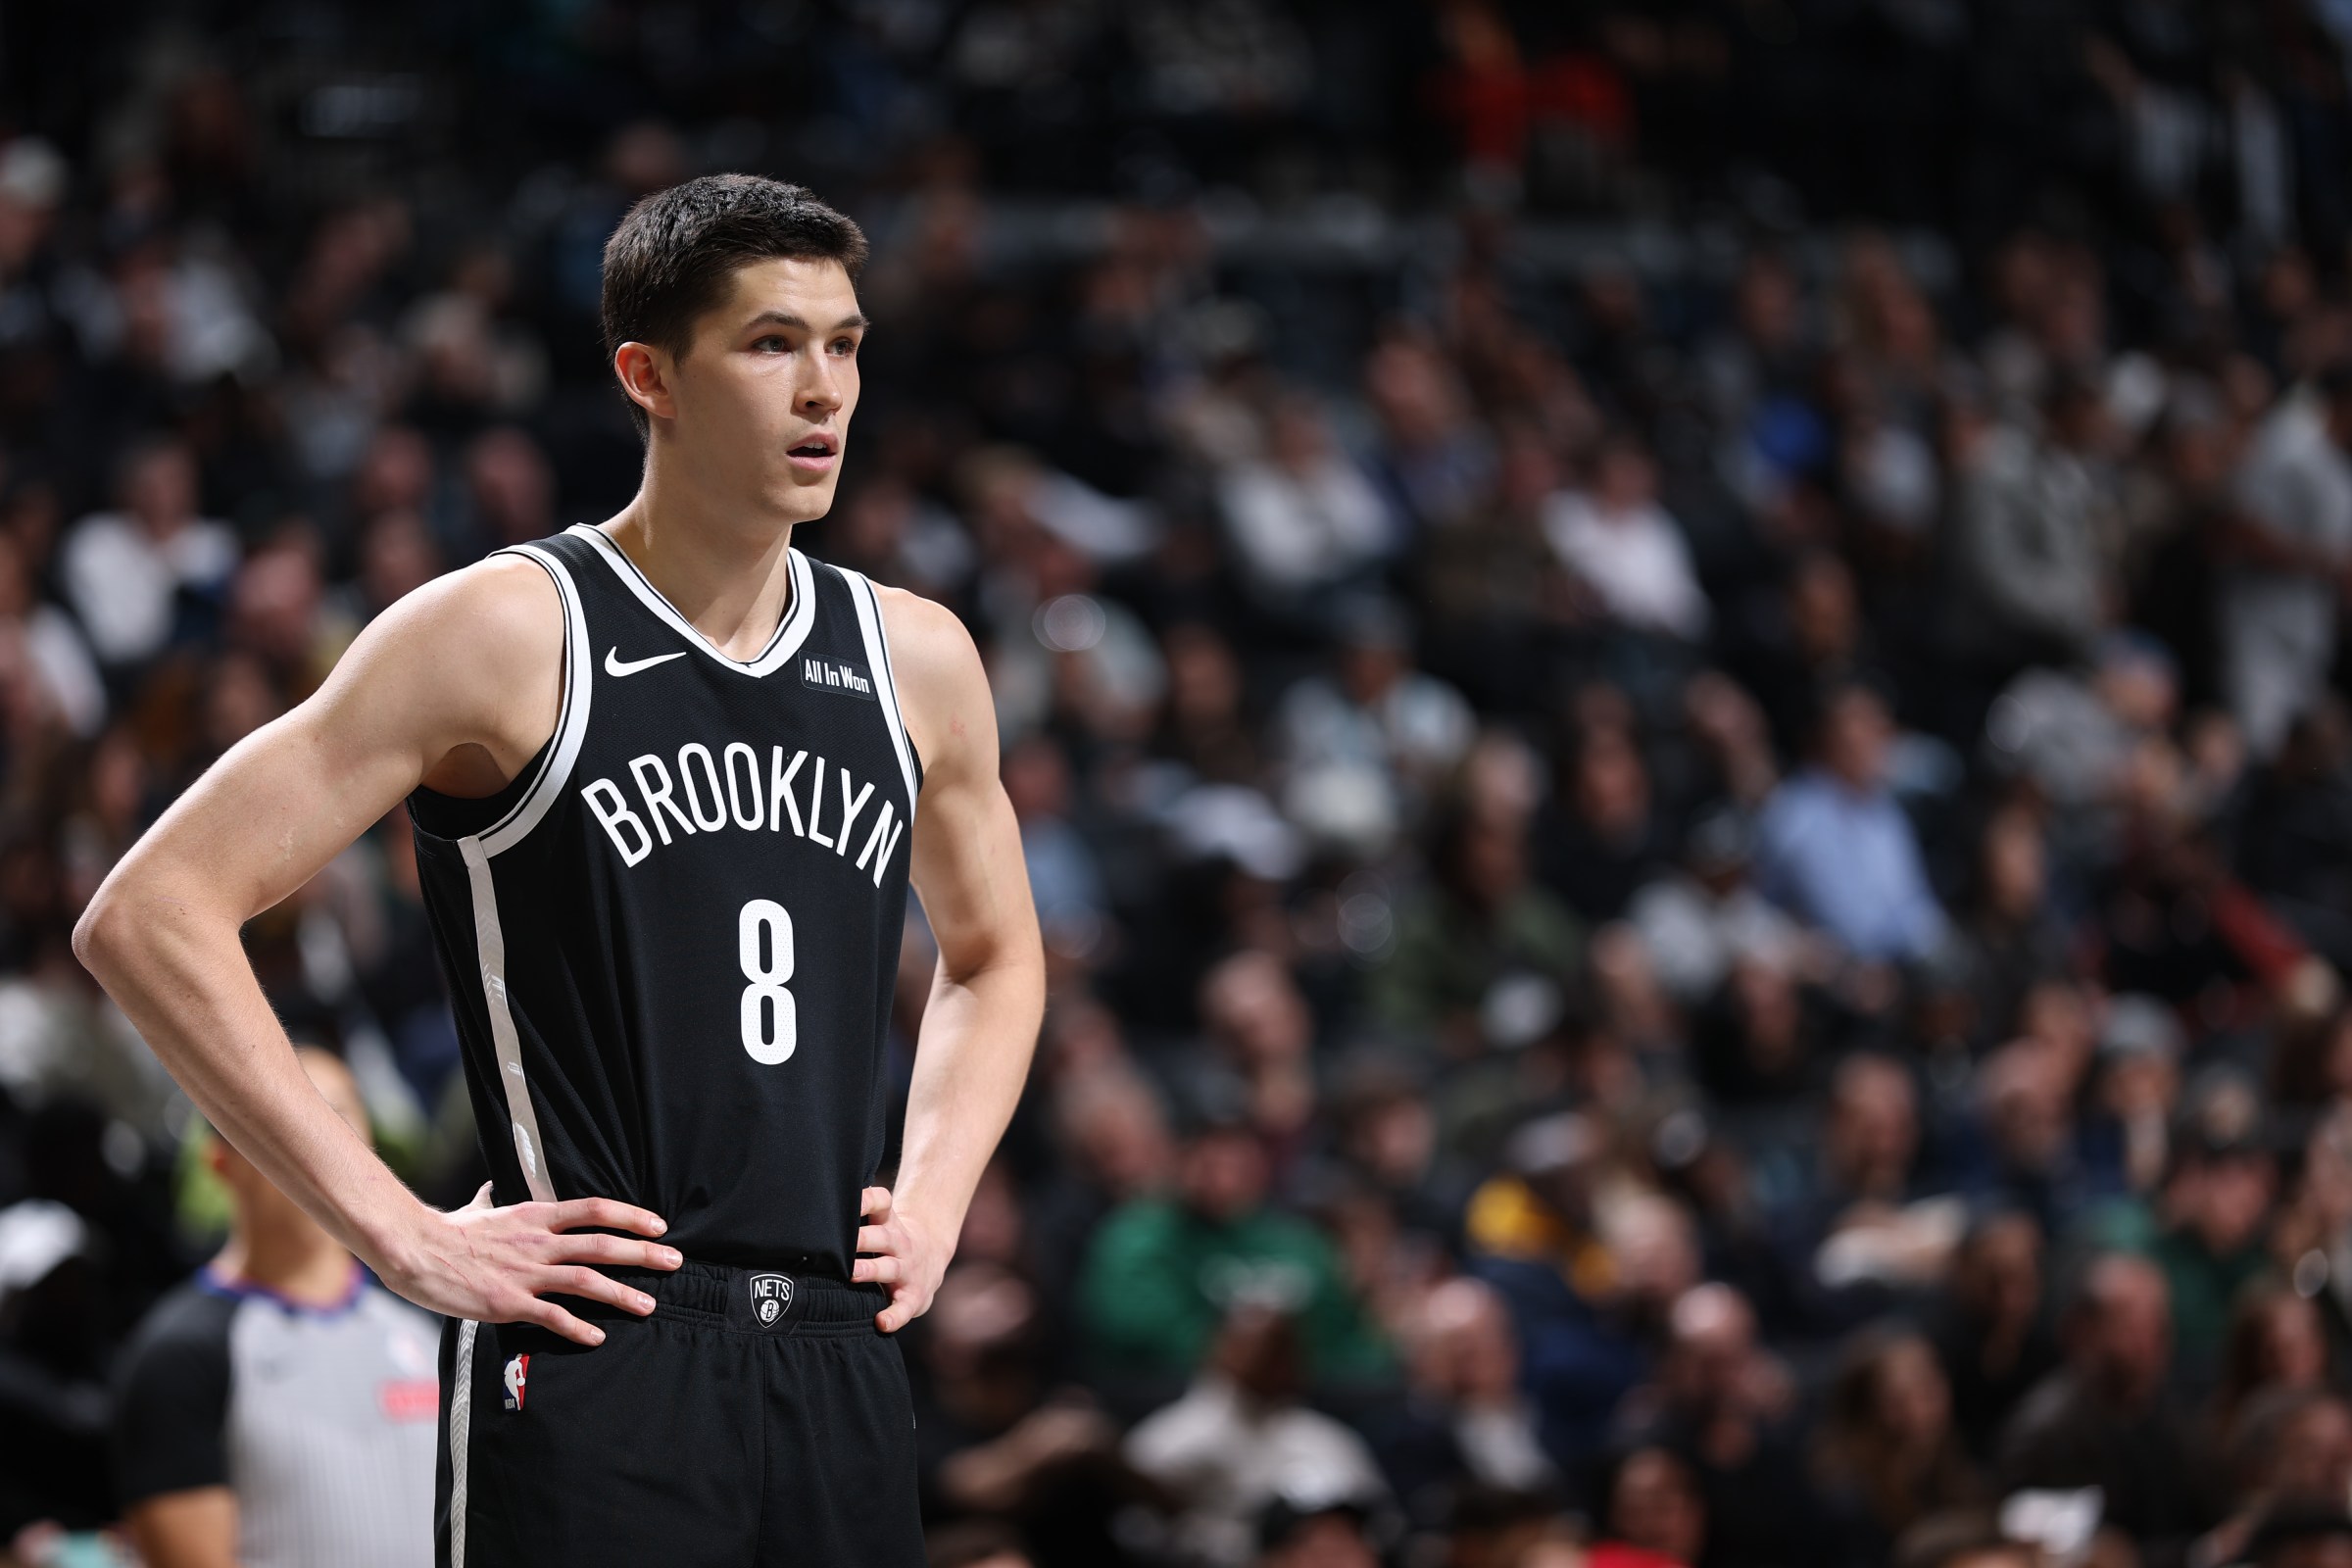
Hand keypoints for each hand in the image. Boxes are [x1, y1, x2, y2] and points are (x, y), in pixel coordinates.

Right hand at [379, 1183, 681, 1345]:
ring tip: (648, 1305)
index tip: (658, 1226)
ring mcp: (526, 1273)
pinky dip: (578, 1327)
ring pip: (586, 1280)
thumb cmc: (448, 1231)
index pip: (595, 1209)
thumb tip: (491, 1186)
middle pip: (602, 1244)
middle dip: (643, 1254)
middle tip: (673, 1262)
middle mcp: (538, 1241)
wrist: (415, 1251)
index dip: (631, 1216)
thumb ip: (493, 1199)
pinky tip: (598, 1337)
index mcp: (536, 1215)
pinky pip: (553, 1316)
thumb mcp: (479, 1208)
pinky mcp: (509, 1303)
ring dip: (621, 1293)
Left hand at [851, 1185, 948, 1332]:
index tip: (846, 1201)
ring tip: (853, 1274)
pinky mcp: (914, 1295)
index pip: (881, 1202)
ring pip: (890, 1268)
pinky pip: (904, 1307)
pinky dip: (894, 1316)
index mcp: (889, 1222)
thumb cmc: (890, 1241)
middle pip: (882, 1236)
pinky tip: (881, 1322)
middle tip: (840, 1245)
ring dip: (871, 1270)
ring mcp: (908, 1269)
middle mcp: (900, 1243)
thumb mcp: (882, 1223)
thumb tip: (807, 1217)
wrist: (931, 1259)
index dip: (867, 1199)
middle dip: (861, 1239)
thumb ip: (854, 1221)